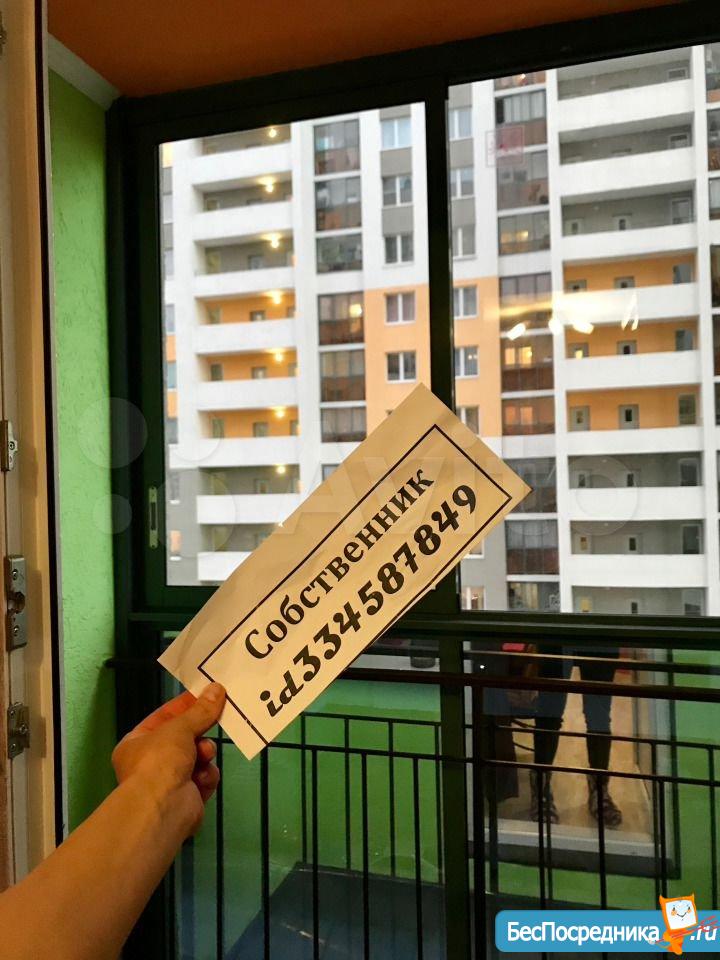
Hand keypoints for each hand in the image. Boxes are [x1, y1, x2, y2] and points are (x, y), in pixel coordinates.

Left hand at [112, 682, 225, 835]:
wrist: (163, 808)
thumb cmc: (160, 760)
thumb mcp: (180, 727)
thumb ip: (201, 710)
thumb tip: (217, 688)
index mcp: (137, 742)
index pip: (165, 716)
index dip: (187, 705)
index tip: (208, 694)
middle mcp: (150, 762)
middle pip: (184, 737)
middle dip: (199, 733)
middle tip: (216, 720)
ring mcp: (168, 782)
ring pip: (197, 757)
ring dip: (204, 754)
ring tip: (204, 757)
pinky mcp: (187, 797)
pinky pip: (203, 777)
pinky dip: (206, 776)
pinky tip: (202, 779)